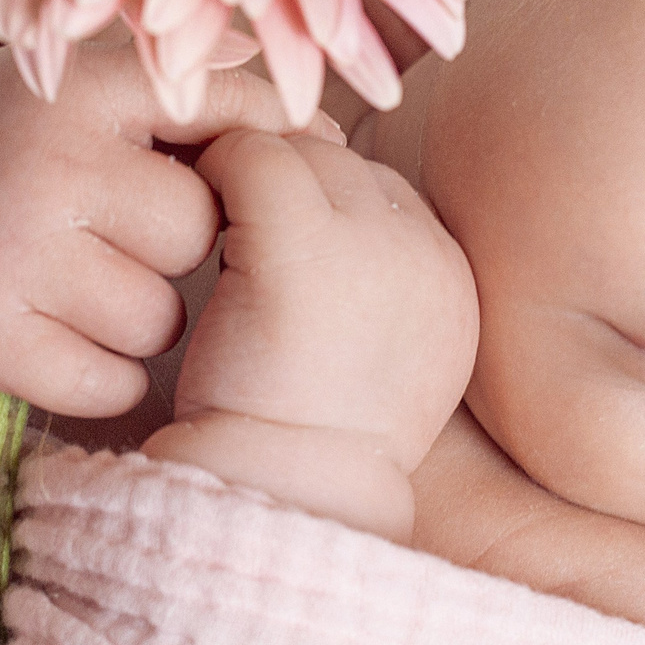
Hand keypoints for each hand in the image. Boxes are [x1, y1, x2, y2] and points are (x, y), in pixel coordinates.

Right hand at [0, 40, 334, 416]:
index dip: (251, 150)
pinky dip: (110, 373)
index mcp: (85, 89)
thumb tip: (328, 137)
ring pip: (159, 320)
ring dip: (150, 314)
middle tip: (130, 231)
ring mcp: (10, 255)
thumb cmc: (32, 135)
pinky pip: (109, 382)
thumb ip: (207, 91)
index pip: (226, 112)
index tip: (240, 173)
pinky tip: (74, 332)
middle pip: (194, 233)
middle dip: (184, 243)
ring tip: (96, 280)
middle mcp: (46, 167)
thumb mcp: (104, 83)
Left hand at [144, 130, 477, 539]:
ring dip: (251, 175)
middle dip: (286, 183)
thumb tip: (325, 250)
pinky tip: (192, 213)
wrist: (281, 493)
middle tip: (228, 222)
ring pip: (303, 151)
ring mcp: (373, 242)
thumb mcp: (369, 375)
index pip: (384, 198)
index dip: (320, 208)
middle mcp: (428, 254)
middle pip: (346, 166)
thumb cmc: (300, 447)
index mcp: (453, 288)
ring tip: (211, 223)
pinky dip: (216, 169)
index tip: (268, 242)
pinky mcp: (303, 241)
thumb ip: (369, 304)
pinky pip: (255, 157)